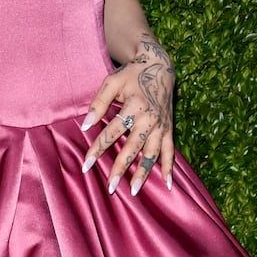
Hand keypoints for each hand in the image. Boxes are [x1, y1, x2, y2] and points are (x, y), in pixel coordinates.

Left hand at [80, 34, 175, 194]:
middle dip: (121, 167)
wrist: (159, 66)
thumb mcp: (111, 82)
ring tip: (134, 190)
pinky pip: (170, 152)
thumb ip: (99, 103)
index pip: (112, 131)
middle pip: (133, 147)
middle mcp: (150, 119)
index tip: (86, 165)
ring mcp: (161, 126)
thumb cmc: (130, 75)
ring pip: (152, 153)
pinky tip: (168, 185)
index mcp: (134, 106)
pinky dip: (170, 167)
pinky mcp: (169, 129)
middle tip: (111, 187)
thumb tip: (85, 125)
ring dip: (144, 173)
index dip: (98, 148)